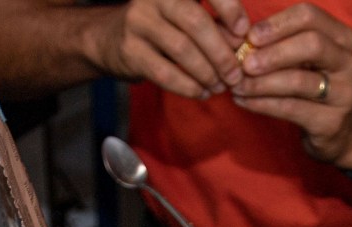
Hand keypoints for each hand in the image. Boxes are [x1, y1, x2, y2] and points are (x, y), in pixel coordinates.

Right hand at [93, 0, 249, 100]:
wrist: (108, 38)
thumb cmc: (161, 27)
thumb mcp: (186, 16)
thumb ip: (214, 25)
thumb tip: (242, 45)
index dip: (229, 8)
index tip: (243, 33)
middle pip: (196, 22)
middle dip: (221, 53)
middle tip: (235, 74)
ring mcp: (139, 21)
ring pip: (182, 49)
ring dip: (206, 73)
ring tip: (219, 86)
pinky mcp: (130, 50)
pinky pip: (165, 72)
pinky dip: (188, 86)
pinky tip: (200, 92)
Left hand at [231, 4, 351, 168]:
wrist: (338, 131)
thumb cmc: (312, 85)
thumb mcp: (303, 59)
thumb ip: (280, 43)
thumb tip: (238, 37)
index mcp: (342, 37)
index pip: (310, 16)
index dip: (278, 24)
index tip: (251, 36)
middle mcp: (350, 62)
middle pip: (312, 44)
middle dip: (273, 53)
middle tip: (244, 63)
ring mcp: (344, 93)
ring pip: (298, 80)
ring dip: (261, 83)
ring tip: (236, 85)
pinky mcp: (331, 122)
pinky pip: (291, 108)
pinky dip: (262, 104)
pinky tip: (243, 101)